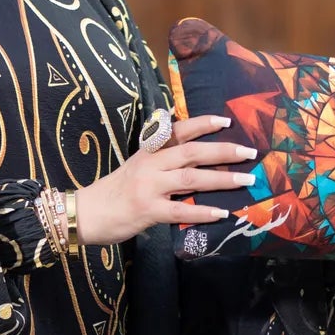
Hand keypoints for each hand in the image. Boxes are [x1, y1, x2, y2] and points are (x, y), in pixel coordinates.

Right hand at [76, 114, 258, 247]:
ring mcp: (149, 187)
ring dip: (222, 179)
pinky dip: (203, 211)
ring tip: (246, 180)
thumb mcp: (135, 167)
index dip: (203, 123)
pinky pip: (181, 210)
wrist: (85, 213)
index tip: (226, 121)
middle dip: (223, 151)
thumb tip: (193, 160)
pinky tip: (222, 213)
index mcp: (148, 152)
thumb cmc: (113, 192)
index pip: (178, 131)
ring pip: (191, 178)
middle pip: (192, 152)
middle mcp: (150, 165)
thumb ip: (161, 161)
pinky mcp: (148, 210)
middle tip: (249, 152)